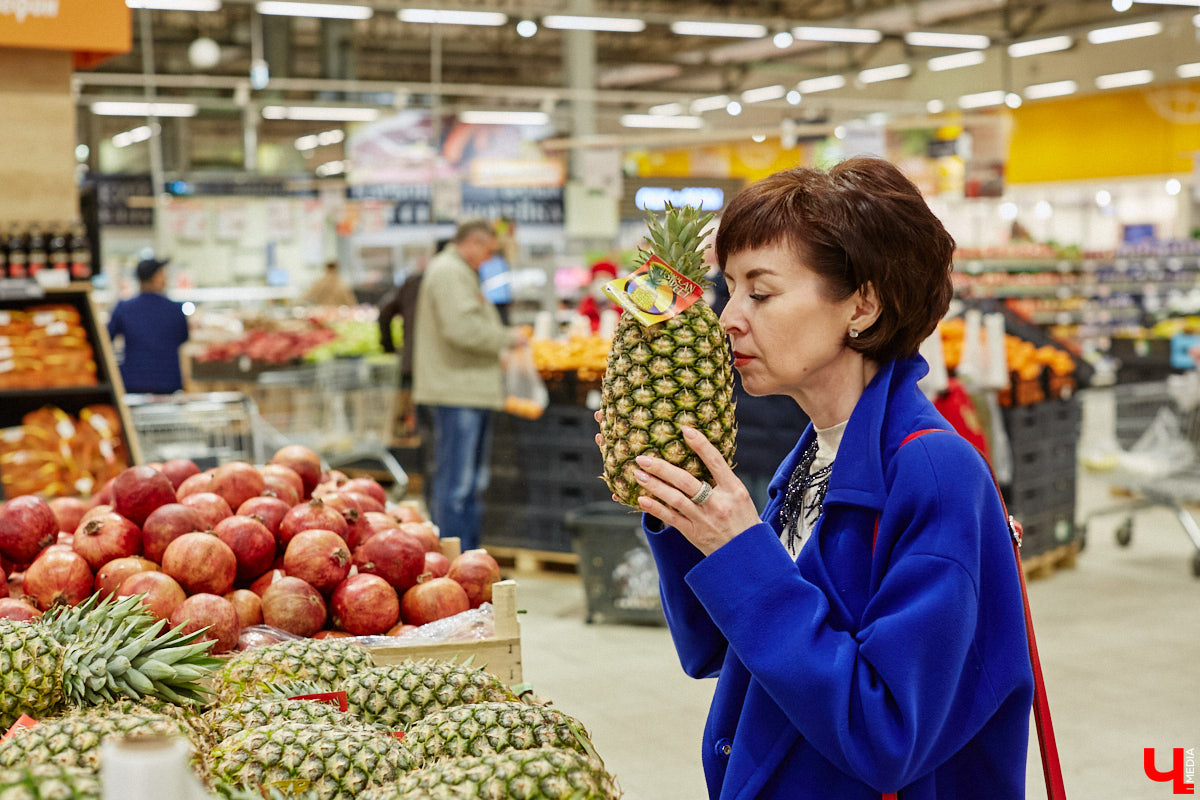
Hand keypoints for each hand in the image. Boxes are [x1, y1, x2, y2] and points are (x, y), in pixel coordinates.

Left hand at [595, 415, 759, 555]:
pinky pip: (671, 518)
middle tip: (643, 457)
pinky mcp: (694, 533)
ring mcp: (704, 519)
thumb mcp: (741, 496)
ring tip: (638, 474)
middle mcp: (718, 503)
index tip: (685, 429)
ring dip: (654, 485)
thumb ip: (723, 479)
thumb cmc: (743, 521)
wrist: (746, 555)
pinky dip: (655, 508)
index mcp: (734, 490)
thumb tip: (701, 455)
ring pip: (675, 499)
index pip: (716, 462)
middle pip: (686, 481)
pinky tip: (642, 499)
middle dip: (662, 468)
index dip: (700, 444)